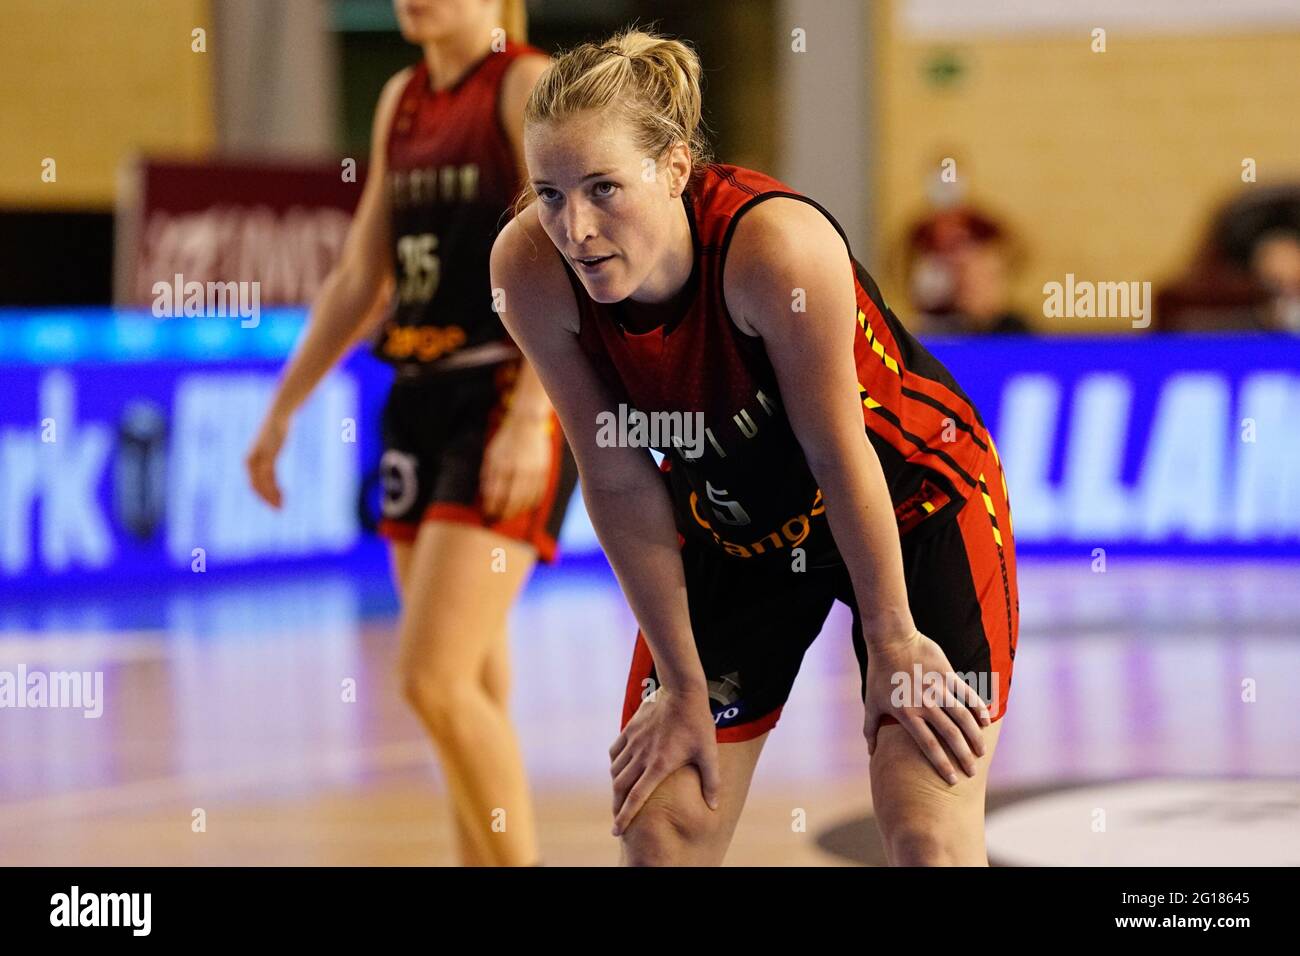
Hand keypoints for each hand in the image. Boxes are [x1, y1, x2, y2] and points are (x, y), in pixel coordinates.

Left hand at [246, 412, 288, 508]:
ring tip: (281, 506)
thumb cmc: (275, 430)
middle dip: (267, 500)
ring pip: (263, 485)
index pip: (254, 486)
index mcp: (249, 461)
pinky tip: (283, 495)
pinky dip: (275, 488)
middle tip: (278, 510)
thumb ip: (268, 456)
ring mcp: (258, 459)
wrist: (278, 416)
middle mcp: (250, 462)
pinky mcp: (268, 456)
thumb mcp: (270, 446)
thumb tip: (270, 463)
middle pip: (256, 487)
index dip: (263, 497)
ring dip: (272, 497)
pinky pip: (270, 477)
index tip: (275, 504)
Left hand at [480, 412, 552, 520]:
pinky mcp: (544, 472)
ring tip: (510, 515)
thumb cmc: (505, 440)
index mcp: (502, 466)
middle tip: (497, 520)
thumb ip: (488, 475)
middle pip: (511, 501)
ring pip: (526, 500)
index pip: (496, 495)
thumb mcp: (491, 455)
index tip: (487, 514)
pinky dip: (531, 503)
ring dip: (517, 511)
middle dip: (503, 514)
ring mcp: (533, 472)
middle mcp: (519, 471)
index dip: (491, 508)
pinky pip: (538, 494)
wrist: (527, 424)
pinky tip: (524, 507)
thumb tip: (486, 496)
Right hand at [608, 684, 720, 836]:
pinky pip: (615, 751)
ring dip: (615, 786)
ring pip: (616, 770)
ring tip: (619, 796)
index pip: (636, 797)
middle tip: (617, 818)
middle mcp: (642, 756)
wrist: (682, 691)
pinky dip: (614, 763)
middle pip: (620, 787)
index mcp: (659, 765)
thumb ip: (711, 781)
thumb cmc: (698, 723)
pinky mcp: (630, 729)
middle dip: (616, 806)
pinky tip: (618, 768)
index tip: (617, 830)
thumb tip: (714, 806)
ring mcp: (633, 742)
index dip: (625, 816)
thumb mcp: (708, 753)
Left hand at [863, 629, 990, 784]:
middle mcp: (925, 704)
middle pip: (950, 735)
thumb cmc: (879, 674)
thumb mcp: (871, 703)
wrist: (892, 641)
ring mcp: (938, 688)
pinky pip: (967, 694)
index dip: (942, 764)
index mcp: (907, 714)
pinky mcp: (947, 674)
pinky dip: (979, 708)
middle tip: (972, 771)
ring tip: (981, 751)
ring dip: (975, 736)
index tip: (952, 780)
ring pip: (963, 717)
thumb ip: (870, 729)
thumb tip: (870, 752)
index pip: (929, 745)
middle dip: (963, 756)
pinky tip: (986, 721)